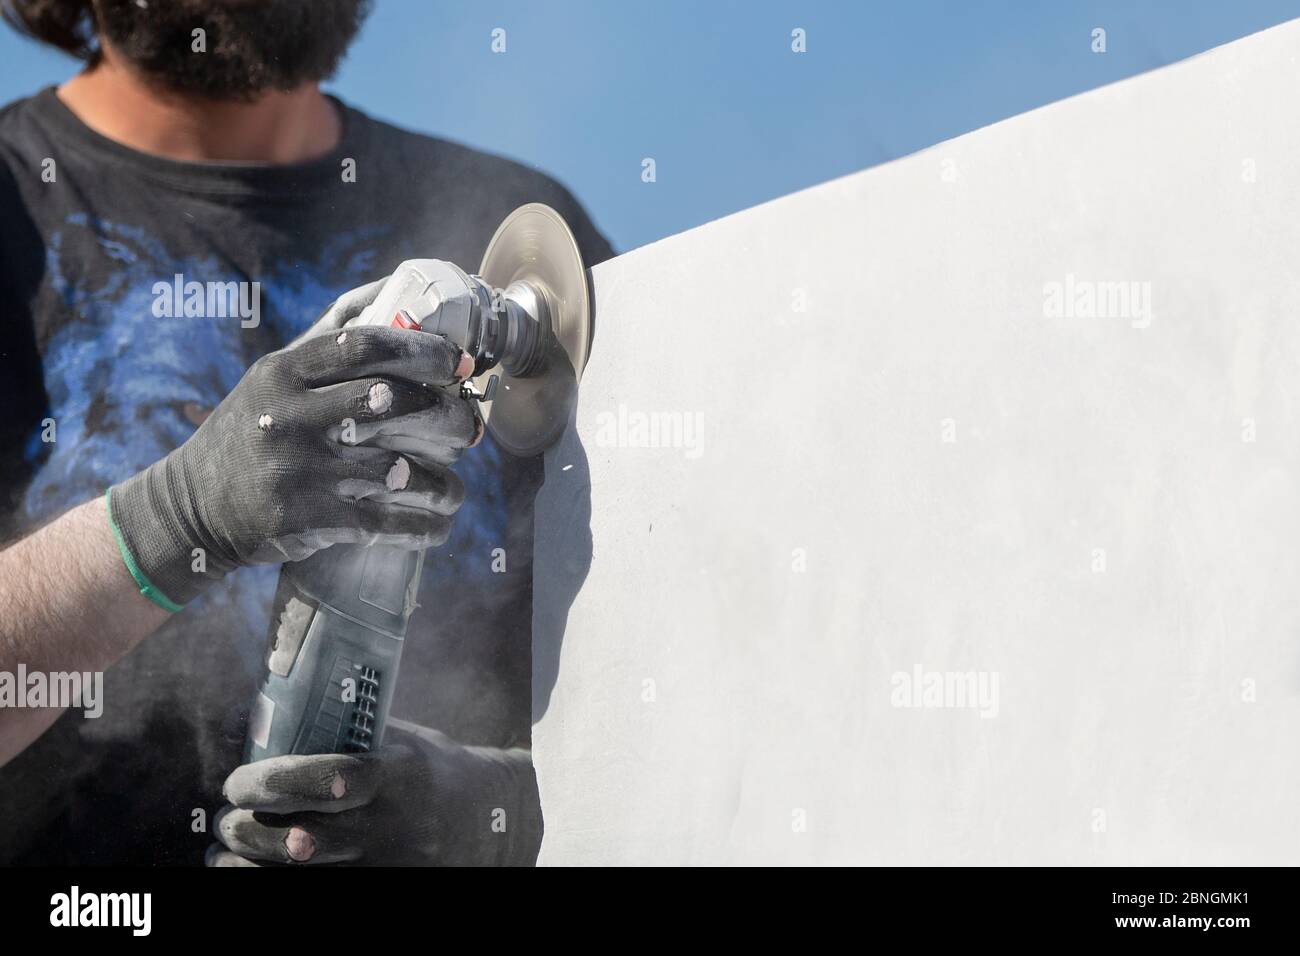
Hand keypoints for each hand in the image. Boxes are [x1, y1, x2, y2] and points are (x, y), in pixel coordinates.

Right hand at [107, 282, 482, 607]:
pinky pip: (384, 522)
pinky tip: (441, 525)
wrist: (192, 507)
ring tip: (456, 490)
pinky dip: (422, 527)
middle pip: (392, 402)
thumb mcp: (273, 378)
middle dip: (446, 415)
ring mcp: (295, 469)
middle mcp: (288, 415)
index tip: (459, 362)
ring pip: (398, 470)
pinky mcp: (304, 519)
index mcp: (284, 372)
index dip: (423, 351)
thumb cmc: (252, 431)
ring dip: (443, 484)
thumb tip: (393, 290)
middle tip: (470, 427)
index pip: (364, 345)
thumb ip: (330, 341)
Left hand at [206, 722, 542, 866]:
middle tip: (226, 818)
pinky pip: (315, 892)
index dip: (278, 783)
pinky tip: (246, 872)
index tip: (238, 783)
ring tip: (224, 851)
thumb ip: (346, 740)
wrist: (488, 822)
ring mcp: (386, 864)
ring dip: (250, 864)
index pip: (333, 781)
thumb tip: (271, 728)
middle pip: (306, 842)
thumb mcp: (400, 742)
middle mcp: (391, 825)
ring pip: (302, 875)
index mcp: (398, 775)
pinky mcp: (380, 886)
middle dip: (250, 832)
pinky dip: (271, 882)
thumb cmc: (431, 772)